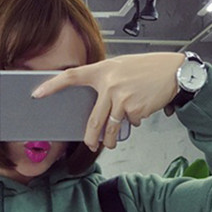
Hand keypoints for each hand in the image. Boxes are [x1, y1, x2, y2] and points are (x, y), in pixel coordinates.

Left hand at [31, 52, 184, 150]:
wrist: (174, 71)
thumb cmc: (147, 69)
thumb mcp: (121, 68)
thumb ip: (106, 82)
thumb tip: (97, 105)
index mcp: (103, 70)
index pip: (72, 76)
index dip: (52, 85)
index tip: (37, 93)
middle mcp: (109, 84)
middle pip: (93, 119)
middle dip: (91, 136)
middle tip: (89, 143)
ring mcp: (121, 98)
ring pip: (110, 127)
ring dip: (111, 139)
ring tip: (112, 141)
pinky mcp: (134, 109)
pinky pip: (129, 123)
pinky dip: (133, 122)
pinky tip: (141, 110)